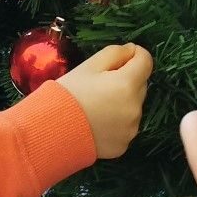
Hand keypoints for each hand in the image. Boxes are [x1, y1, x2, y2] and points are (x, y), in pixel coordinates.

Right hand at [57, 44, 152, 159]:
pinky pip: (126, 127)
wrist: (50, 130)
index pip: (146, 62)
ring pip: (134, 107)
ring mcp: (131, 130)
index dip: (135, 55)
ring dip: (123, 102)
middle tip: (101, 84)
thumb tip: (132, 51)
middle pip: (140, 85)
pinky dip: (116, 123)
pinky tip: (97, 123)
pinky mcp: (123, 145)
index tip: (122, 58)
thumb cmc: (68, 93)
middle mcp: (135, 108)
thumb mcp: (89, 65)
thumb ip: (115, 53)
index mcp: (127, 84)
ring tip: (97, 106)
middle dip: (127, 80)